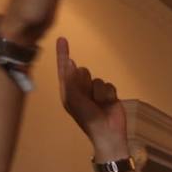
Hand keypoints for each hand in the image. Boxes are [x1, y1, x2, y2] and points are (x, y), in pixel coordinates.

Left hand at [56, 37, 127, 151]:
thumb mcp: (73, 99)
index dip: (62, 54)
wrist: (108, 133)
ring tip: (98, 104)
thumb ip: (70, 80)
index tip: (62, 39)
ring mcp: (95, 92)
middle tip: (87, 98)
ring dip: (98, 91)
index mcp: (68, 91)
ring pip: (97, 78)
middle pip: (83, 71)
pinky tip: (107, 105)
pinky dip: (108, 94)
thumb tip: (70, 62)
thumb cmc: (87, 118)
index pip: (64, 69)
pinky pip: (108, 85)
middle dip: (85, 82)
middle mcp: (80, 89)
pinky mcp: (108, 94)